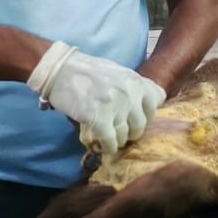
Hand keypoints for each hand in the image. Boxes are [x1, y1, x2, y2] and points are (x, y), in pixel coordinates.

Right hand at [27, 41, 165, 152]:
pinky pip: (110, 140)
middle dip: (131, 132)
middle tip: (121, 132)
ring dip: (118, 140)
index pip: (155, 105)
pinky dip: (108, 146)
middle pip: (141, 124)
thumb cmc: (89, 72)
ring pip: (125, 135)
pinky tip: (104, 145)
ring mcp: (114, 105)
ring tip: (111, 138)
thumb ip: (137, 87)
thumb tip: (157, 101)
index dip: (146, 115)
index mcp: (136, 81)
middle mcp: (129, 92)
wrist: (60, 70)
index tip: (134, 119)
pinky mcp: (98, 117)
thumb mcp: (120, 72)